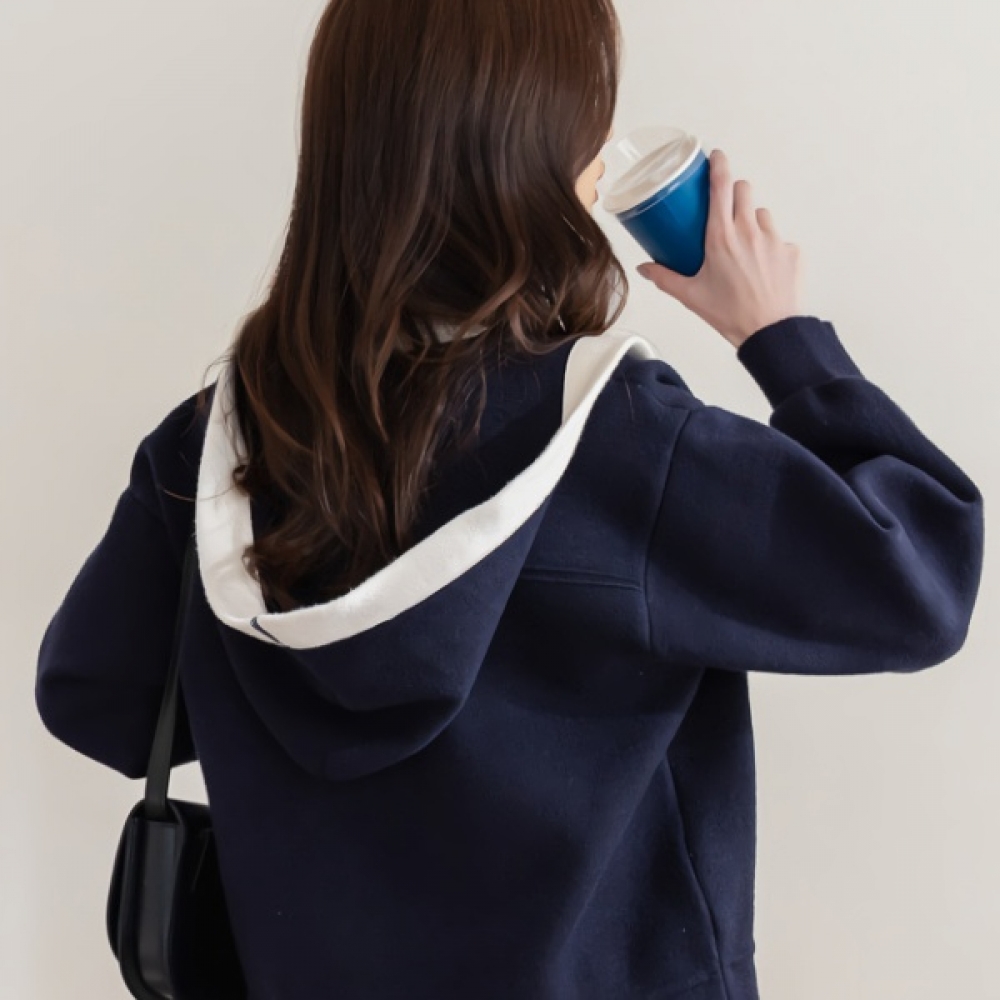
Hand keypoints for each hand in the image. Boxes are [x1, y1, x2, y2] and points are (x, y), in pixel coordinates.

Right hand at [635, 149, 803, 349]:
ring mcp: (774, 239)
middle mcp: (749, 231)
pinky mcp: (792, 251)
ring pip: (761, 215)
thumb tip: (644, 269)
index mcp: (721, 237)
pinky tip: (763, 269)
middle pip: (744, 190)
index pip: (720, 187)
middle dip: (735, 195)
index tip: (716, 156)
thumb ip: (664, 278)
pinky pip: (779, 239)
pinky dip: (770, 248)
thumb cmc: (730, 314)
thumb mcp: (691, 296)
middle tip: (727, 213)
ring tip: (745, 249)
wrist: (769, 332)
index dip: (718, 165)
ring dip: (752, 223)